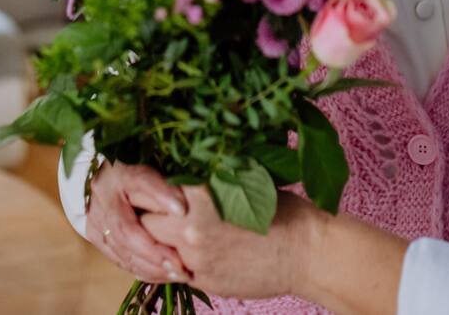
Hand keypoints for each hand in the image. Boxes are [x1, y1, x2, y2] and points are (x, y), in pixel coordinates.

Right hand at [82, 160, 190, 283]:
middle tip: (181, 266)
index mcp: (120, 171)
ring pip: (122, 250)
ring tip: (178, 275)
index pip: (140, 181)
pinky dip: (143, 270)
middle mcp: (104, 195)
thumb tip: (194, 194)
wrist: (100, 173)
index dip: (161, 196)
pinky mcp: (95, 235)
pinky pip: (119, 259)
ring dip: (151, 267)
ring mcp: (96, 218)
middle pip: (127, 229)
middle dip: (155, 251)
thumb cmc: (136, 166)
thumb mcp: (153, 163)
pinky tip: (164, 276)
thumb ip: (169, 179)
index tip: (182, 211)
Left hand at [141, 186, 316, 299]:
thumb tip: (178, 167)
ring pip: (152, 248)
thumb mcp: (242, 181)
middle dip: (145, 213)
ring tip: (167, 229)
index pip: (148, 188)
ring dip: (156, 239)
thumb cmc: (282, 209)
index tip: (147, 184)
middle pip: (141, 219)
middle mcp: (190, 226)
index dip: (145, 186)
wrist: (307, 252)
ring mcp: (195, 258)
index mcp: (199, 193)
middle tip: (151, 208)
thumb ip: (205, 180)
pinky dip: (171, 261)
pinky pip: (170, 271)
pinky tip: (183, 252)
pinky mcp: (202, 281)